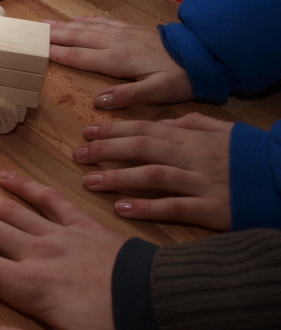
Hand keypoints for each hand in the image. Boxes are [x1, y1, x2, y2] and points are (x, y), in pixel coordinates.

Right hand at [47, 16, 193, 107]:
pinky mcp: (130, 28)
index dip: (55, 53)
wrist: (202, 53)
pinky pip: (101, 22)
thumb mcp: (158, 92)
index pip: (78, 56)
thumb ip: (129, 96)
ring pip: (85, 27)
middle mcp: (115, 42)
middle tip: (29, 31)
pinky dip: (84, 20)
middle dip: (51, 34)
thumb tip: (99, 101)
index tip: (34, 49)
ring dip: (63, 25)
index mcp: (117, 59)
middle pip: (76, 37)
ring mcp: (122, 33)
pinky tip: (76, 19)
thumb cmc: (180, 77)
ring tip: (44, 24)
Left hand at [74, 113, 233, 229]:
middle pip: (142, 148)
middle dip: (107, 150)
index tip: (87, 131)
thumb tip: (168, 120)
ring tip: (89, 182)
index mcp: (194, 137)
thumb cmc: (252, 156)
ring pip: (153, 176)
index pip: (146, 128)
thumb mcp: (225, 132)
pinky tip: (122, 209)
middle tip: (78, 155)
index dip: (114, 130)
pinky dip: (147, 207)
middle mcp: (193, 156)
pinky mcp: (212, 208)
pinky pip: (175, 207)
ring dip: (118, 178)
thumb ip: (194, 125)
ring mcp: (202, 182)